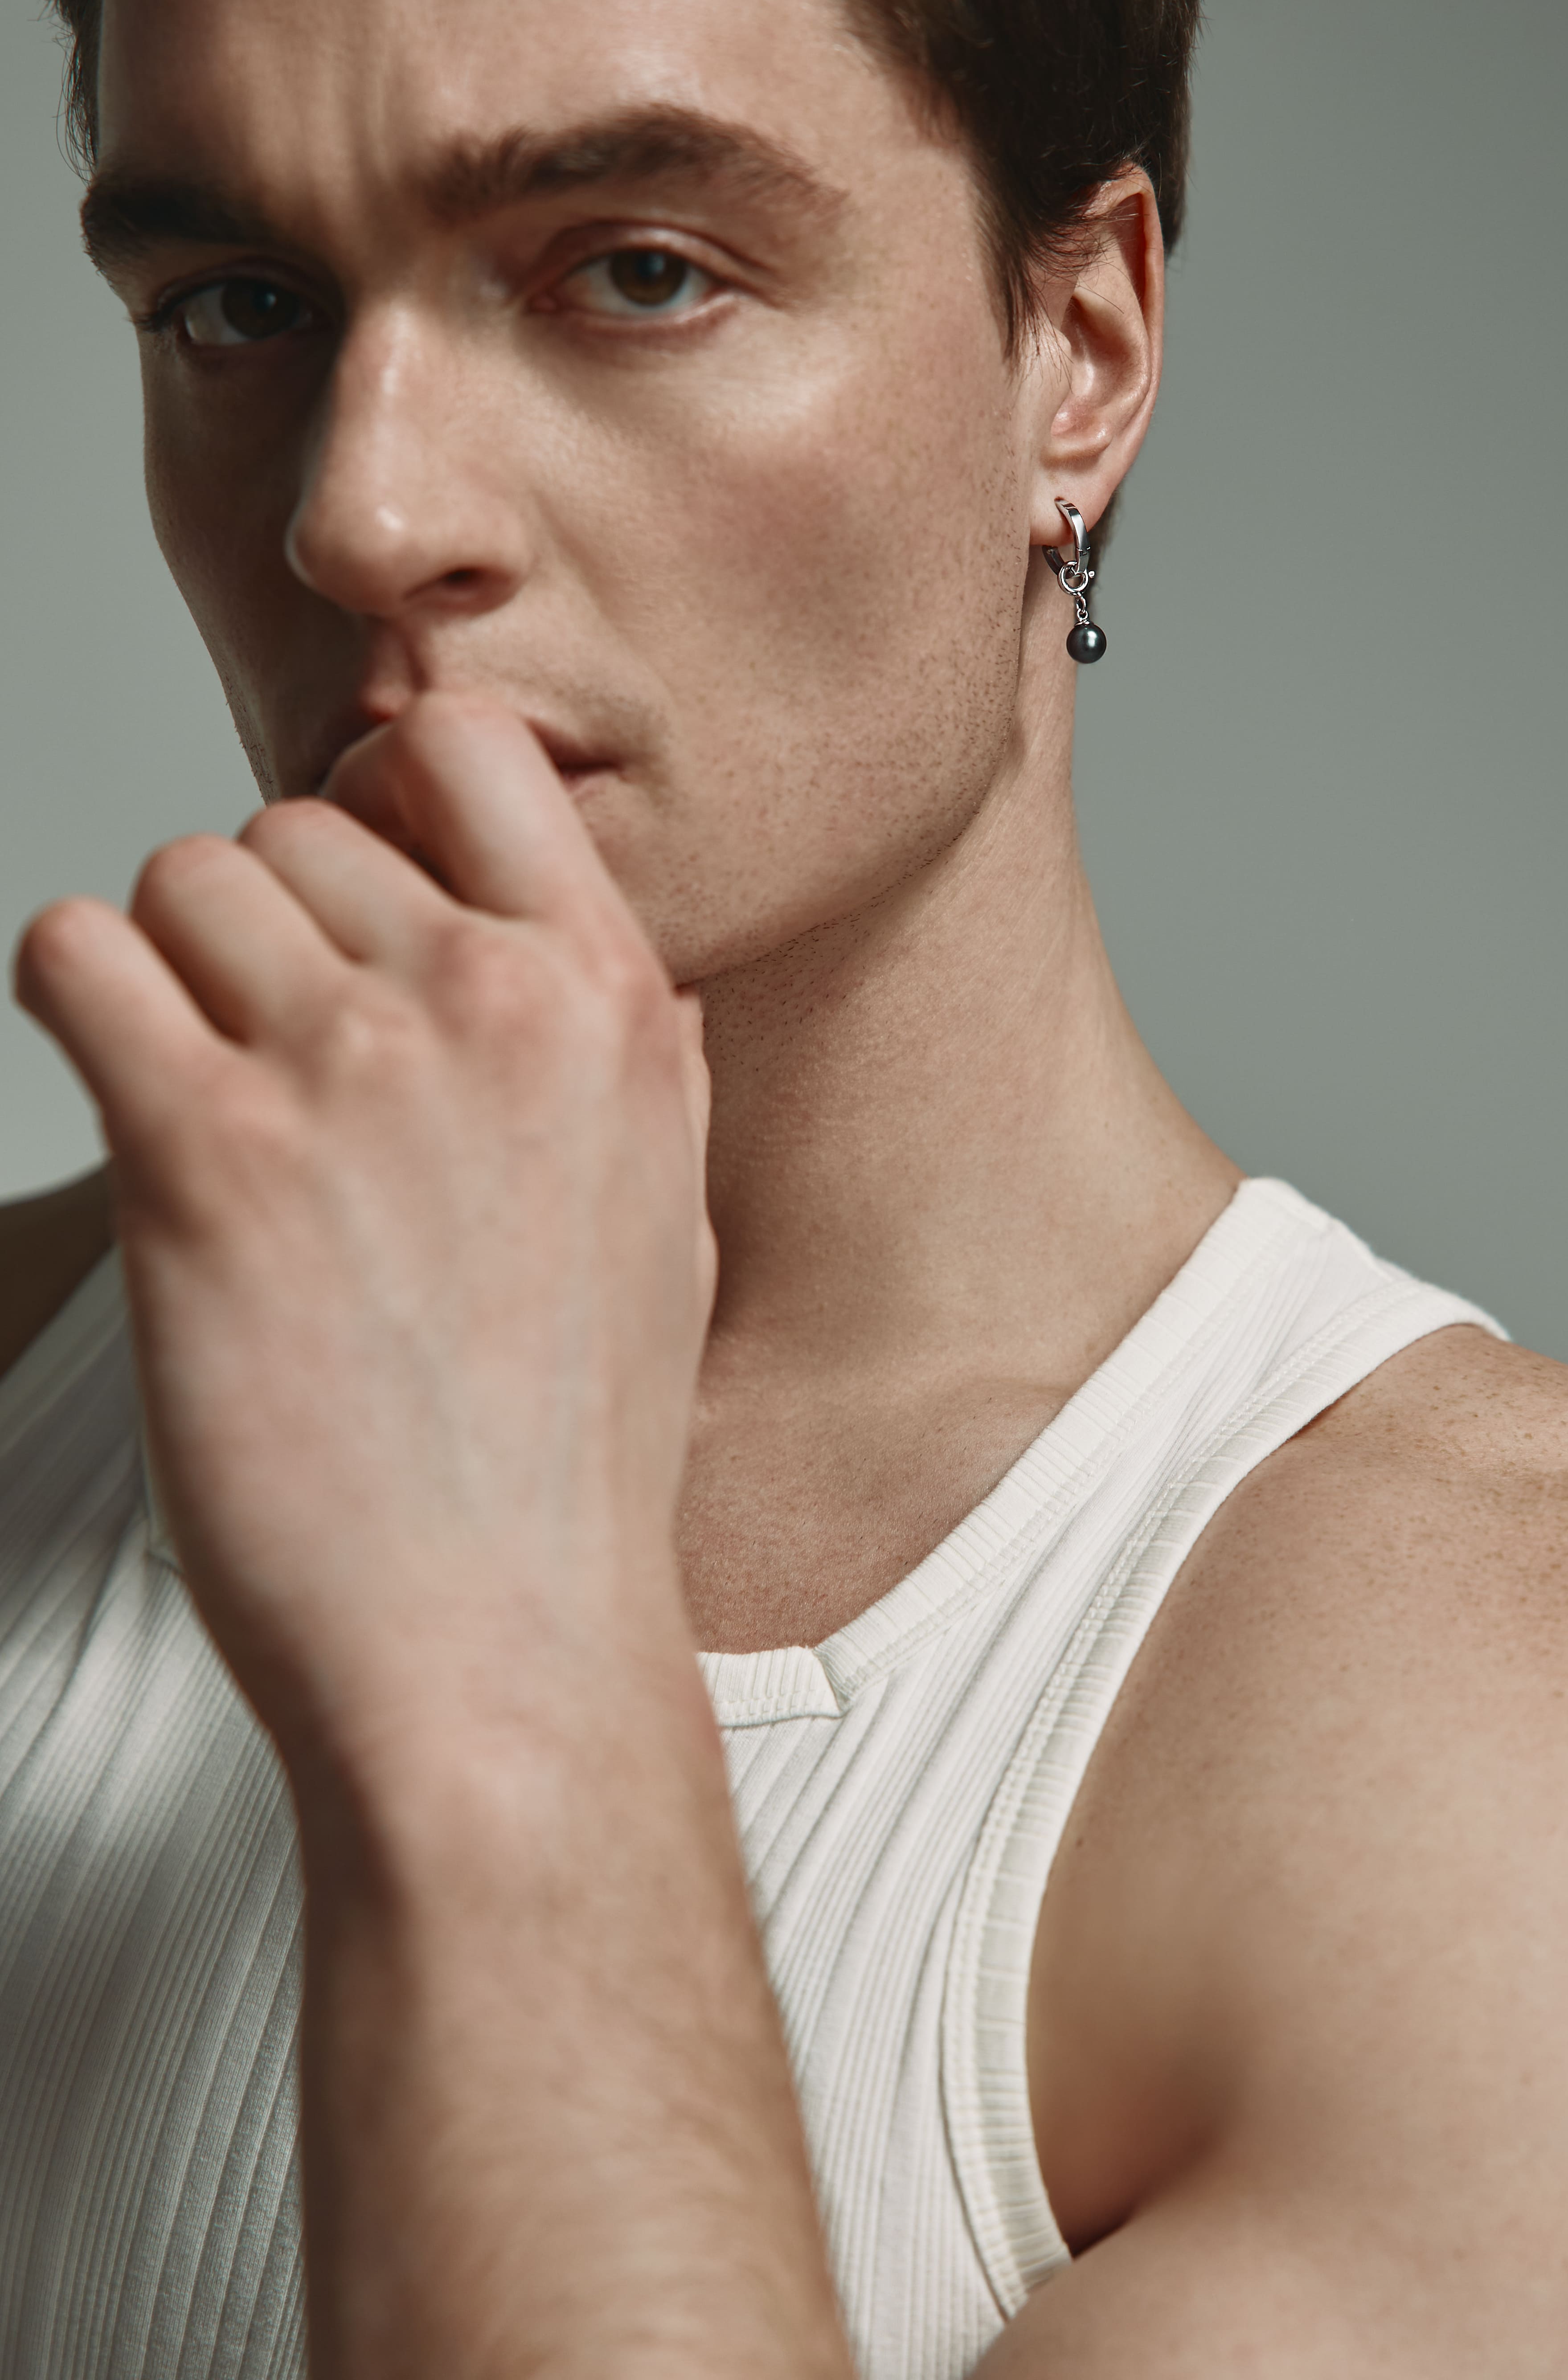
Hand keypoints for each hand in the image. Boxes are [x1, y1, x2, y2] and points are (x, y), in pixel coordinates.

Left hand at [13, 695, 714, 1793]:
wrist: (498, 1646)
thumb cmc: (572, 1453)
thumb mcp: (667, 1213)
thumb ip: (633, 1057)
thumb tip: (591, 957)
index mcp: (611, 1002)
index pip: (465, 751)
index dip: (381, 796)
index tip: (348, 889)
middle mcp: (487, 1004)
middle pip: (291, 829)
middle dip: (263, 933)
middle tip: (269, 1066)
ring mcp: (348, 1069)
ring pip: (176, 881)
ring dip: (165, 973)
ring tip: (202, 1100)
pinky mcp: (205, 1154)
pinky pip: (74, 958)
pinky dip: (71, 999)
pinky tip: (118, 1088)